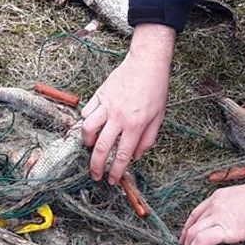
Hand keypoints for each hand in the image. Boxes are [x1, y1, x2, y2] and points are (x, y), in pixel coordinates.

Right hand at [82, 24, 174, 184]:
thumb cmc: (155, 90)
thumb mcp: (159, 117)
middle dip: (96, 166)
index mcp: (136, 125)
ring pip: (87, 129)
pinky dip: (86, 120)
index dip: (116, 171)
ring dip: (87, 142)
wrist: (147, 63)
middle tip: (95, 174)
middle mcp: (119, 117)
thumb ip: (148, 139)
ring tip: (91, 146)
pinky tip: (91, 124)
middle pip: (101, 147)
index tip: (112, 180)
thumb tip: (136, 156)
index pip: (123, 155)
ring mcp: (107, 105)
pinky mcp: (100, 94)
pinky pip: (87, 111)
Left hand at [179, 166, 244, 244]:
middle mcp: (214, 205)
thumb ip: (236, 213)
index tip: (187, 239)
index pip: (196, 213)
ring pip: (192, 234)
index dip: (188, 228)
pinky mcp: (224, 228)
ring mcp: (217, 216)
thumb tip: (239, 224)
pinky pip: (200, 241)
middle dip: (185, 243)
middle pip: (191, 225)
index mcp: (219, 197)